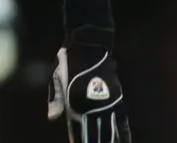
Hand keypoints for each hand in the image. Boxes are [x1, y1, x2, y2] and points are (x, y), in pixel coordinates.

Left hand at [48, 26, 130, 141]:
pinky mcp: (117, 98)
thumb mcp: (56, 77)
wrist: (89, 44)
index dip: (77, 142)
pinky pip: (122, 120)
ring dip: (108, 141)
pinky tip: (124, 142)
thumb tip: (52, 118)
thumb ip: (56, 99)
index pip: (78, 130)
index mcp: (76, 101)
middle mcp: (93, 105)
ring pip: (110, 130)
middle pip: (96, 134)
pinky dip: (123, 133)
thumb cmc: (68, 60)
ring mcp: (107, 102)